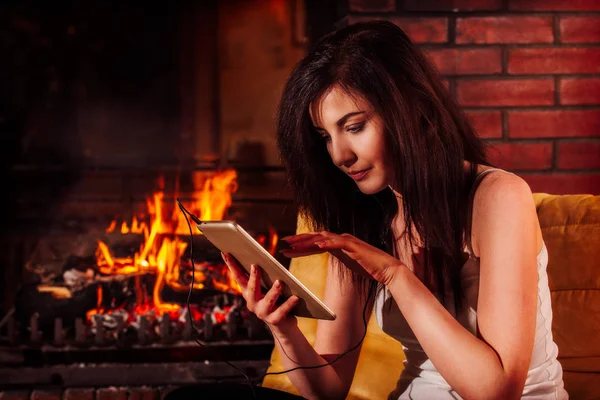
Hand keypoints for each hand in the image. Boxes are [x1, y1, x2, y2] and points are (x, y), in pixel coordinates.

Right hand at [221, 252, 298, 333]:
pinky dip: (289, 304)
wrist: (283, 325)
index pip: (239, 277)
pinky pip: (282, 311)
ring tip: (279, 282)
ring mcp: (263, 312)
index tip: (226, 253)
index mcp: (249, 293)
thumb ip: (265, 276)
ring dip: (273, 291)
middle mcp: (252, 303)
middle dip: (253, 278)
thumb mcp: (267, 288)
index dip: (231, 265)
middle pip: (251, 289)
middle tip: (255, 266)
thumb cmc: (275, 301)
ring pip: (268, 300)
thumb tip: (265, 259)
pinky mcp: (275, 320)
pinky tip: (296, 297)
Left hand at [281, 231, 402, 285]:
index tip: (287, 248)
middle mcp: (341, 239)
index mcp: (338, 243)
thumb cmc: (368, 267)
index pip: (315, 242)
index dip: (300, 244)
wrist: (387, 269)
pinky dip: (327, 244)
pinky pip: (338, 243)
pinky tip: (318, 246)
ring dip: (307, 241)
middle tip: (284, 243)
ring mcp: (347, 241)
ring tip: (294, 244)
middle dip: (299, 240)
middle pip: (316, 237)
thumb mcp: (347, 262)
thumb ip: (336, 256)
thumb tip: (325, 254)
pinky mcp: (354, 246)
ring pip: (323, 238)